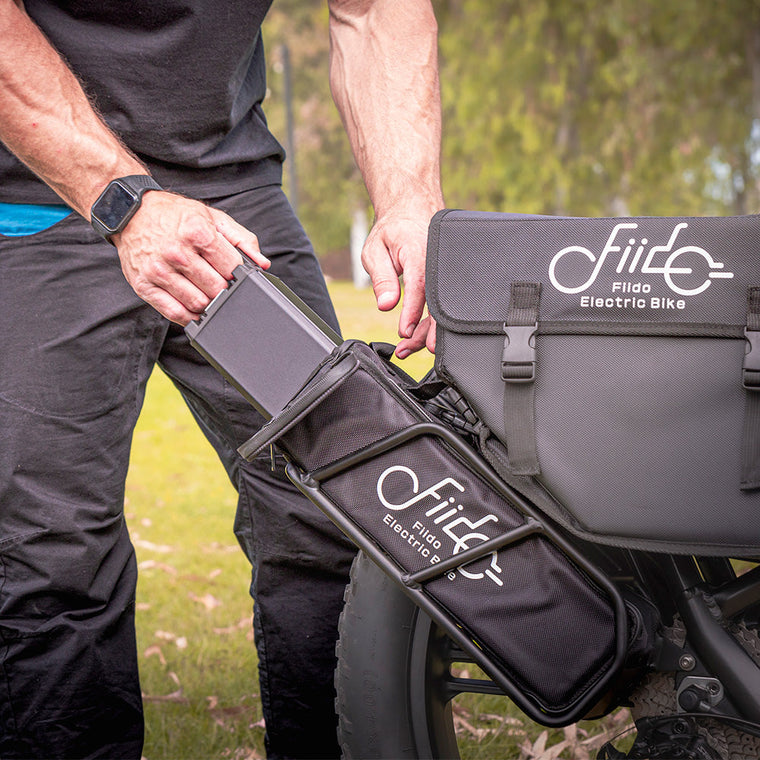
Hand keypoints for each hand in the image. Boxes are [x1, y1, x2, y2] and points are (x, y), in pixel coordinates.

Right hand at [112, 191, 269, 323]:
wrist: (131, 212)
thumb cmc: (175, 215)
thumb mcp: (212, 217)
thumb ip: (242, 239)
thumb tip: (262, 264)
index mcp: (197, 232)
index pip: (232, 268)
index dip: (237, 274)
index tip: (234, 274)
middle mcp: (177, 253)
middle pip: (216, 289)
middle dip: (223, 289)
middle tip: (219, 283)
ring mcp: (158, 271)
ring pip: (198, 304)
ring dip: (207, 303)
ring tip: (204, 291)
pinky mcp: (144, 286)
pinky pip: (174, 313)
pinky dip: (188, 316)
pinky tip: (192, 307)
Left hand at [360, 210, 436, 357]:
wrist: (414, 210)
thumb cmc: (393, 231)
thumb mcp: (375, 250)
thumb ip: (382, 277)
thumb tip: (385, 304)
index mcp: (422, 251)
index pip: (419, 285)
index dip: (413, 312)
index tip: (404, 333)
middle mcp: (439, 263)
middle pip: (438, 303)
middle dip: (425, 331)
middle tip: (408, 349)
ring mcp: (447, 271)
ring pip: (443, 308)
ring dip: (426, 332)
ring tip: (407, 348)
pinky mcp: (448, 280)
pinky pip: (443, 304)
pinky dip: (431, 323)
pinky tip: (417, 335)